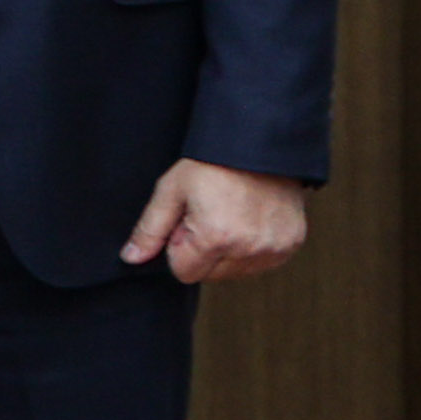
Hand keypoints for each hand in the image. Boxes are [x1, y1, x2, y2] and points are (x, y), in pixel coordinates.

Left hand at [123, 159, 309, 283]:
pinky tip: (248, 220)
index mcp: (216, 237)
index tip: (187, 221)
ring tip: (229, 215)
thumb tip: (131, 258)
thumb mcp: (171, 190)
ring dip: (227, 252)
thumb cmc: (213, 163)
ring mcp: (274, 248)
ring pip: (235, 272)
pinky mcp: (290, 244)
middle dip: (202, 252)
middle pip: (210, 276)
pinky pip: (260, 263)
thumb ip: (150, 229)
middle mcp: (248, 248)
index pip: (184, 273)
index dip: (179, 248)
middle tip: (208, 215)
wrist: (260, 144)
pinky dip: (250, 248)